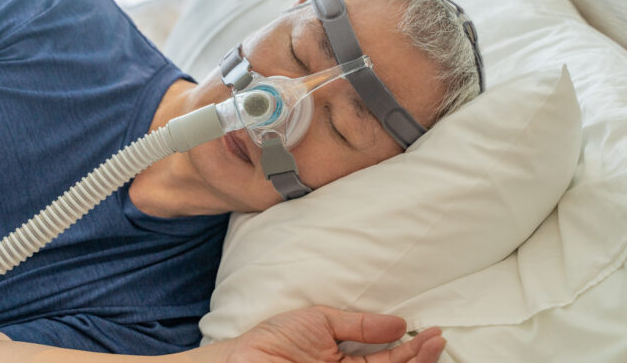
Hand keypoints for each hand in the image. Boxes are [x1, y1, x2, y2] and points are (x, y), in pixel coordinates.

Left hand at [221, 306, 445, 362]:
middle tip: (438, 341)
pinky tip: (405, 362)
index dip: (410, 348)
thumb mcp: (321, 322)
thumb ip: (360, 325)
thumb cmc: (276, 338)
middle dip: (418, 358)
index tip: (431, 332)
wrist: (243, 358)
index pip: (386, 358)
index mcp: (343, 359)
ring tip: (429, 347)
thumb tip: (399, 324)